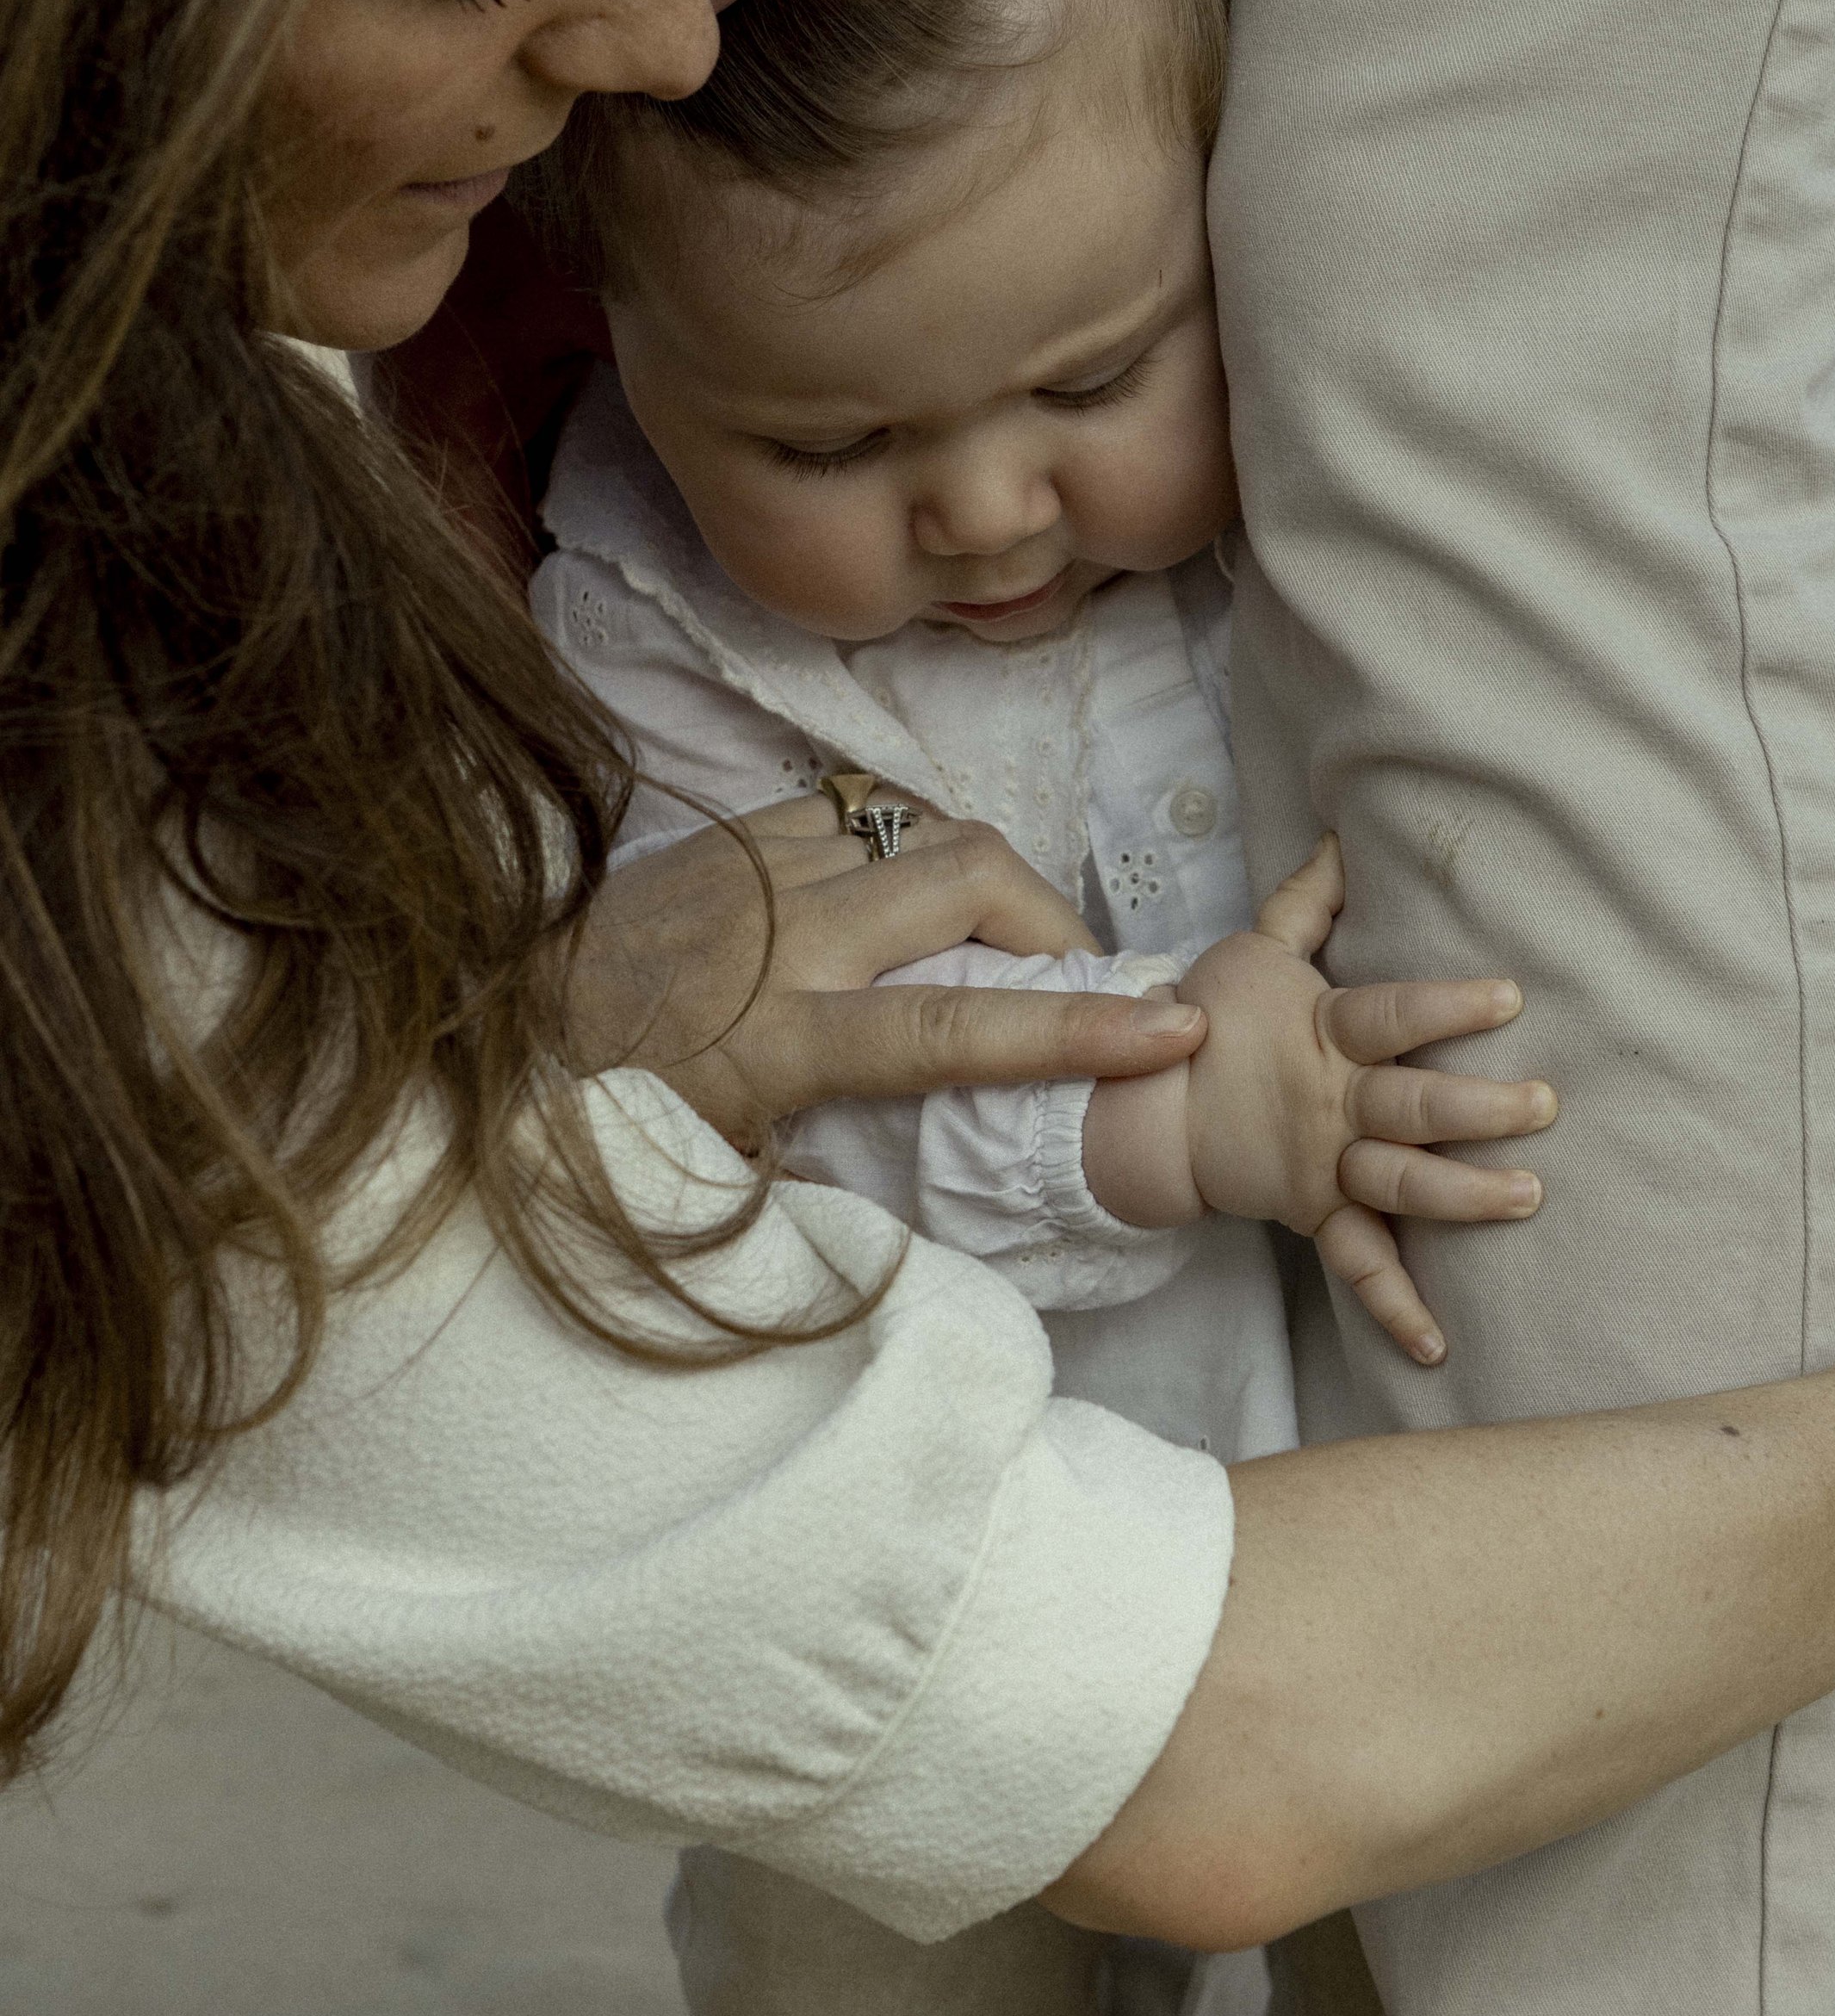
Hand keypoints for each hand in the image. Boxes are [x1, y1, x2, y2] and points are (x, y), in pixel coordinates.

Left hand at [564, 796, 1202, 1146]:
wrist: (480, 1016)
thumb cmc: (603, 1117)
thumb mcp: (712, 1183)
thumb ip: (825, 1185)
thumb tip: (931, 1205)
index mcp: (782, 1033)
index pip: (955, 1026)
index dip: (1074, 1031)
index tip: (1172, 1028)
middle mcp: (785, 931)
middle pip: (970, 876)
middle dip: (1056, 919)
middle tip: (1083, 977)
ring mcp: (764, 862)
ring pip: (929, 828)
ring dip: (993, 881)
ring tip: (1009, 940)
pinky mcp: (741, 826)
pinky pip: (868, 810)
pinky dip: (918, 847)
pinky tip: (919, 897)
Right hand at [1083, 837, 1554, 1362]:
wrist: (1145, 1103)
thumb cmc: (1212, 1016)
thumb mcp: (1256, 947)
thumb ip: (1309, 900)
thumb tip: (1347, 833)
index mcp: (1323, 1033)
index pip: (1391, 1015)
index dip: (1446, 1007)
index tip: (1508, 997)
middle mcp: (1329, 1102)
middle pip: (1408, 1106)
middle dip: (1477, 1109)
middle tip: (1543, 1105)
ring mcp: (1323, 1164)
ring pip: (1398, 1182)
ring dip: (1462, 1195)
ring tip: (1529, 1196)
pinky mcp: (1313, 1213)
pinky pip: (1356, 1264)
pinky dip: (1393, 1306)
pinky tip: (1438, 1344)